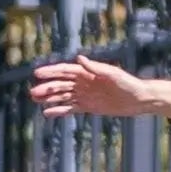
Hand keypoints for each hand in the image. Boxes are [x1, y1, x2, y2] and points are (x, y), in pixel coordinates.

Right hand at [29, 55, 154, 118]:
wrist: (138, 99)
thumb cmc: (127, 83)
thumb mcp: (112, 74)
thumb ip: (95, 68)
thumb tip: (80, 59)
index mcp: (88, 72)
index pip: (65, 71)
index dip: (51, 72)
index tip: (37, 73)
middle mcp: (84, 82)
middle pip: (61, 84)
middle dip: (47, 88)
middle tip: (32, 93)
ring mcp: (85, 95)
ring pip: (63, 96)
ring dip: (49, 98)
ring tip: (35, 100)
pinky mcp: (88, 107)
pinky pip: (70, 108)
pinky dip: (59, 110)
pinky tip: (48, 112)